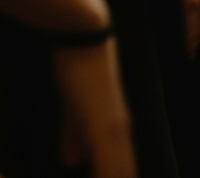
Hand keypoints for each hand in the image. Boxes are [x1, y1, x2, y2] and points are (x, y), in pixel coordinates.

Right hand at [54, 39, 135, 177]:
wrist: (83, 35)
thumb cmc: (79, 68)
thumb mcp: (74, 108)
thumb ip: (74, 133)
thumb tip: (72, 161)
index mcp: (114, 133)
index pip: (122, 174)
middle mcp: (120, 135)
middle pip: (127, 177)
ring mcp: (115, 132)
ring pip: (123, 177)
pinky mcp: (105, 127)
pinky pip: (111, 169)